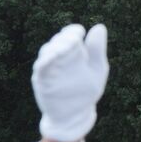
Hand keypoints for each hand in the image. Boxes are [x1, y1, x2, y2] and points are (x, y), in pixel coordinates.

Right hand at [31, 24, 108, 141]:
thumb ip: (97, 50)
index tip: (79, 32)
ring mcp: (50, 68)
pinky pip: (41, 67)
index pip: (71, 35)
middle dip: (65, 38)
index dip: (73, 31)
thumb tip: (100, 26)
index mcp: (75, 52)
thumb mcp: (97, 70)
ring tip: (64, 49)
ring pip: (48, 51)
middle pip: (58, 41)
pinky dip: (45, 61)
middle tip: (73, 39)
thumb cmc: (86, 91)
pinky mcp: (42, 80)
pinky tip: (52, 57)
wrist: (75, 115)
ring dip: (55, 48)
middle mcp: (60, 57)